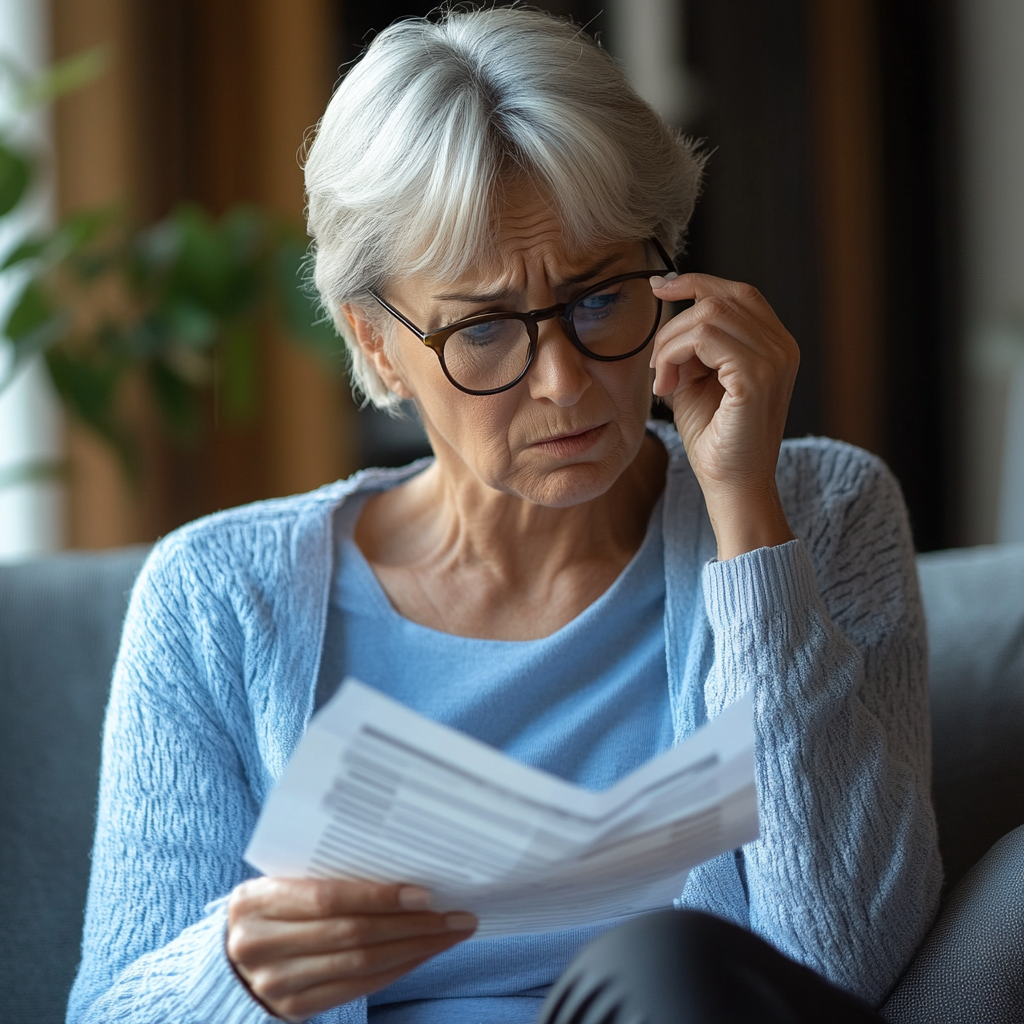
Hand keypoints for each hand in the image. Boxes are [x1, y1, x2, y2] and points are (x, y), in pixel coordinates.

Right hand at [226, 877, 476, 1021]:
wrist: (227, 961)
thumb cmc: (269, 908)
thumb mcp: (280, 882)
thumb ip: (324, 876)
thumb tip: (400, 867)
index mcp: (256, 902)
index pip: (327, 898)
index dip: (378, 896)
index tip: (424, 892)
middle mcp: (261, 945)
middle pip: (352, 935)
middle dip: (412, 925)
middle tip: (456, 915)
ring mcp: (277, 983)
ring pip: (361, 966)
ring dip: (415, 949)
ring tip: (451, 933)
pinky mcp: (295, 1010)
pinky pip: (358, 989)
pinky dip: (397, 970)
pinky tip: (423, 954)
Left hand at [649, 273, 798, 559]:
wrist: (731, 485)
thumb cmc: (713, 439)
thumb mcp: (697, 380)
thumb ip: (691, 346)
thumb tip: (669, 308)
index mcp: (775, 344)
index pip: (737, 293)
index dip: (696, 282)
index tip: (659, 288)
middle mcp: (782, 346)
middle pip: (720, 299)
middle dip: (675, 323)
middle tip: (657, 364)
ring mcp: (775, 359)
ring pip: (707, 315)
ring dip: (670, 344)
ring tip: (663, 381)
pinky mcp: (757, 376)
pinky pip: (704, 338)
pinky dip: (674, 356)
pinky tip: (667, 387)